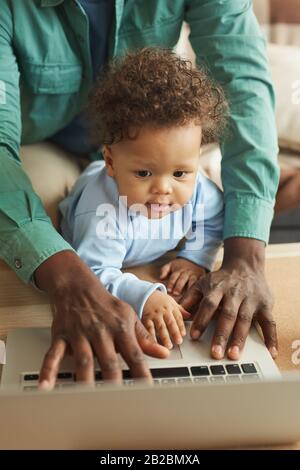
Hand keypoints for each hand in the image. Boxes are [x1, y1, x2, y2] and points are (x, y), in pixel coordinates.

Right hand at [34, 251, 169, 388]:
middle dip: (113, 380)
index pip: (134, 354)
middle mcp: (100, 331)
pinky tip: (46, 386)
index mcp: (120, 327)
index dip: (141, 372)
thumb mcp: (129, 316)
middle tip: (117, 400)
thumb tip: (164, 353)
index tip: (147, 390)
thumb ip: (144, 338)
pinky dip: (48, 370)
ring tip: (86, 398)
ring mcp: (79, 333)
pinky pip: (53, 354)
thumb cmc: (105, 304)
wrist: (77, 286)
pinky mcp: (61, 335)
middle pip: (108, 359)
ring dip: (85, 379)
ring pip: (83, 359)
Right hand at [142, 290, 190, 348]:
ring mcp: (154, 315)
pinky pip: (149, 328)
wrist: (143, 294)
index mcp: (171, 307)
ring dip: (165, 337)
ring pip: (160, 326)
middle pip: (170, 322)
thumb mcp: (170, 302)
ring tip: (168, 346)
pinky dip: (151, 335)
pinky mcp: (146, 318)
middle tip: (179, 342)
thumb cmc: (159, 300)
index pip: (178, 317)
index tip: (183, 334)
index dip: (181, 326)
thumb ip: (180, 310)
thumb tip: (190, 316)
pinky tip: (154, 343)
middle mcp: (163, 311)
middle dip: (175, 332)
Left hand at [160, 258, 205, 296]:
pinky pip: (199, 282)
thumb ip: (164, 270)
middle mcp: (186, 273)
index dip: (171, 283)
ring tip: (187, 296)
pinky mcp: (200, 277)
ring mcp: (193, 275)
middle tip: (176, 294)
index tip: (169, 290)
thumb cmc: (179, 265)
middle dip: (179, 287)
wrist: (193, 259)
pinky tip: (197, 292)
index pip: (174, 277)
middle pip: (182, 280)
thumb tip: (161, 278)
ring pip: (191, 282)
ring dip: (189, 288)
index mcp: (178, 270)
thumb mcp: (171, 265)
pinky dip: (198, 287)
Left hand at [180, 238, 277, 360]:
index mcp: (218, 288)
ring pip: (245, 320)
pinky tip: (270, 351)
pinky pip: (269, 322)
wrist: (246, 265)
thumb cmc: (222, 279)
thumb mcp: (203, 283)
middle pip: (227, 314)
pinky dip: (270, 337)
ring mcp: (251, 299)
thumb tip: (178, 312)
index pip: (208, 304)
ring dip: (240, 338)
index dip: (201, 320)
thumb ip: (190, 298)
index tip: (194, 337)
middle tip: (215, 353)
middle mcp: (235, 293)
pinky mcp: (265, 305)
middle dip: (221, 334)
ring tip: (234, 355)